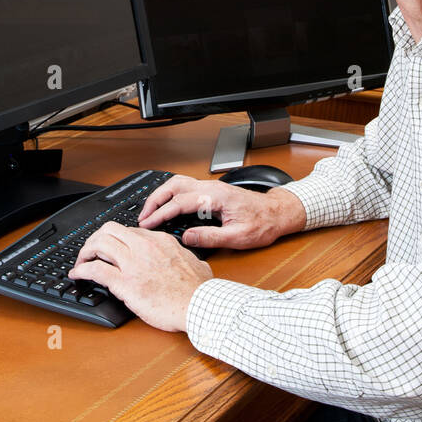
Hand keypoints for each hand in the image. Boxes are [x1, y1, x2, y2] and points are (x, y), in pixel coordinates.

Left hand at [69, 223, 211, 332]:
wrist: (199, 305)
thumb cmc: (199, 290)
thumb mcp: (196, 262)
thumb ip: (187, 257)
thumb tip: (191, 260)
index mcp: (160, 241)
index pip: (130, 231)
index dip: (116, 239)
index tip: (112, 248)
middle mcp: (144, 246)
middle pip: (109, 230)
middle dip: (95, 238)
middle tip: (91, 251)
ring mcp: (133, 263)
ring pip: (99, 244)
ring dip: (85, 251)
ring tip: (81, 261)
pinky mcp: (125, 283)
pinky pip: (95, 270)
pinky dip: (81, 271)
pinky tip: (77, 275)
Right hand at [137, 175, 306, 250]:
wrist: (278, 213)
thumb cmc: (263, 224)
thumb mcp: (238, 237)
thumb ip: (210, 237)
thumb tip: (187, 238)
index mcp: (215, 196)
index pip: (180, 202)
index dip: (160, 213)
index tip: (147, 224)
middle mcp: (211, 188)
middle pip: (174, 185)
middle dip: (155, 199)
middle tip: (143, 217)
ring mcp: (211, 188)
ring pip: (179, 183)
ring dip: (162, 195)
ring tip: (150, 212)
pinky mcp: (212, 192)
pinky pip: (186, 188)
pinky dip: (171, 196)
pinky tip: (167, 207)